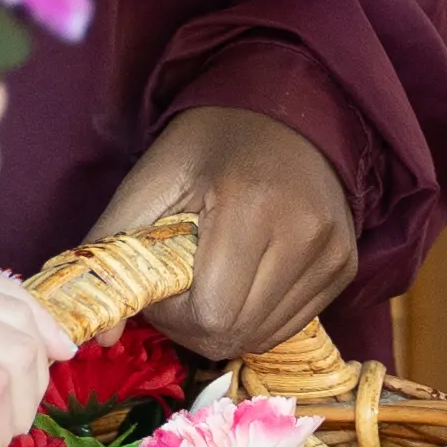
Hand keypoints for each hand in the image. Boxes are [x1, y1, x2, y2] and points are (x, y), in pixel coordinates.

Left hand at [90, 104, 360, 365]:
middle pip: (236, 333)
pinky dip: (258, 316)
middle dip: (195, 323)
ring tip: (216, 275)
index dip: (174, 311)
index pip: (210, 313)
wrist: (282, 109)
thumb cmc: (207, 144)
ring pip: (264, 337)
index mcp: (252, 206)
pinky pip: (290, 325)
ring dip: (227, 323)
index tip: (166, 276)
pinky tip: (248, 277)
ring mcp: (333, 253)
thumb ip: (113, 251)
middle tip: (185, 281)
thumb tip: (101, 335)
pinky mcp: (345, 266)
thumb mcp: (150, 181)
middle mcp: (305, 233)